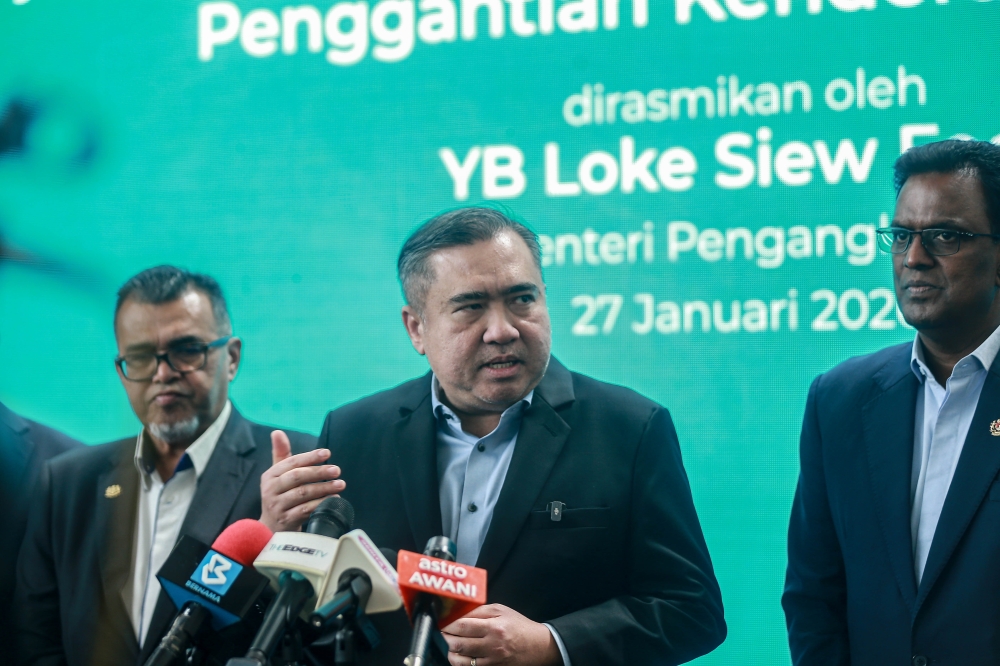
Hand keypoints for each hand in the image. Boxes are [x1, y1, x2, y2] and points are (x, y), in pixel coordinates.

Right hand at [260, 430, 344, 531]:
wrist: (271, 527)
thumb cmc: (279, 496)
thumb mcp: (277, 475)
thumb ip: (281, 454)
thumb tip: (277, 432)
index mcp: (270, 476)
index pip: (291, 462)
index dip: (310, 457)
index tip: (327, 453)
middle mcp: (271, 490)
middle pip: (297, 477)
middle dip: (319, 472)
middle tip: (337, 470)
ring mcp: (278, 506)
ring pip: (303, 493)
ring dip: (324, 488)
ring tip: (340, 484)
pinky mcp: (286, 520)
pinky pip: (306, 510)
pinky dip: (321, 503)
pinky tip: (333, 499)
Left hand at [441, 604, 561, 665]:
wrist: (537, 646)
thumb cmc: (519, 626)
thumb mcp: (501, 611)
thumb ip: (479, 610)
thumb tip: (459, 612)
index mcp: (494, 627)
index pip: (462, 625)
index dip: (448, 624)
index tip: (442, 621)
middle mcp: (492, 645)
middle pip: (458, 643)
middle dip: (445, 637)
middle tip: (442, 632)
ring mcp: (491, 660)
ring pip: (460, 659)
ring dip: (450, 651)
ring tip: (449, 643)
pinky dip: (460, 661)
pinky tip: (458, 654)